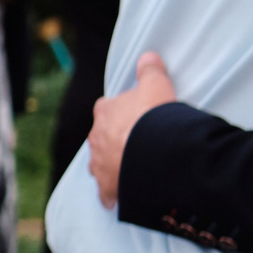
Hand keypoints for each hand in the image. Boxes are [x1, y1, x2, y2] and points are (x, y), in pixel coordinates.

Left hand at [88, 51, 176, 207]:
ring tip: (131, 168)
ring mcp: (99, 164)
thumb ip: (150, 70)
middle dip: (116, 140)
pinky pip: (106, 192)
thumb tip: (147, 56)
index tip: (134, 117)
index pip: (107, 108)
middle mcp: (96, 137)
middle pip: (103, 137)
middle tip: (136, 144)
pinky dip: (112, 193)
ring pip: (101, 164)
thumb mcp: (156, 86)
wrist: (153, 154)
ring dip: (113, 165)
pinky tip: (122, 196)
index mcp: (105, 112)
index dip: (121, 112)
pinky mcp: (107, 186)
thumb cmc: (154, 117)